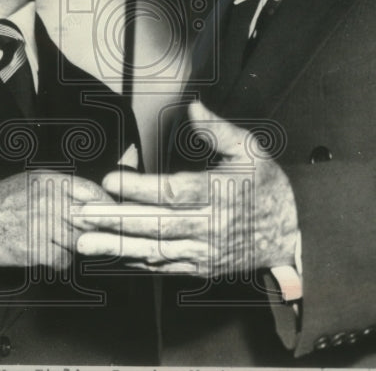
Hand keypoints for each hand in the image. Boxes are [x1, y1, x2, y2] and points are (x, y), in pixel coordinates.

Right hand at [0, 171, 108, 268]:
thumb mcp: (30, 181)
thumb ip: (60, 186)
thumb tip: (93, 198)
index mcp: (48, 180)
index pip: (91, 191)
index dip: (106, 205)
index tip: (112, 214)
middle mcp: (47, 201)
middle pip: (89, 219)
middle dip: (96, 229)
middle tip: (98, 234)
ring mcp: (40, 226)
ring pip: (79, 241)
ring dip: (77, 246)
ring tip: (64, 243)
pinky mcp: (32, 250)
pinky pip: (63, 260)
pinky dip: (62, 262)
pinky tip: (52, 256)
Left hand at [73, 101, 298, 276]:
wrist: (292, 234)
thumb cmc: (267, 188)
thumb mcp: (251, 150)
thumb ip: (219, 130)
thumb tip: (194, 108)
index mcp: (219, 194)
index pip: (174, 192)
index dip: (140, 188)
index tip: (111, 180)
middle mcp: (210, 226)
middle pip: (156, 224)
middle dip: (116, 220)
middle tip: (83, 215)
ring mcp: (204, 251)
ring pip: (155, 250)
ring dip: (117, 247)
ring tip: (85, 243)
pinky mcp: (201, 267)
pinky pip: (163, 266)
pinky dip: (135, 263)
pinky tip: (111, 255)